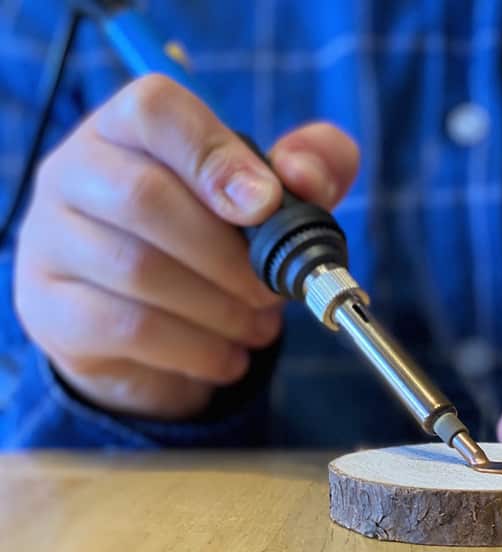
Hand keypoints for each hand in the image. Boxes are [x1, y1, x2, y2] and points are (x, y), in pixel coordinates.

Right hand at [14, 74, 358, 419]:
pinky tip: (229, 355)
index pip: (154, 109)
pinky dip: (199, 349)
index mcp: (128, 128)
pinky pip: (131, 328)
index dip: (215, 154)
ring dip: (222, 308)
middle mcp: (74, 172)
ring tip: (258, 324)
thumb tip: (306, 176)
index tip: (267, 203)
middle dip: (231, 255)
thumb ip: (312, 168)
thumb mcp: (275, 198)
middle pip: (145, 197)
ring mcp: (52, 241)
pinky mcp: (53, 310)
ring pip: (138, 269)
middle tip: (273, 289)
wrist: (153, 332)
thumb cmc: (217, 243)